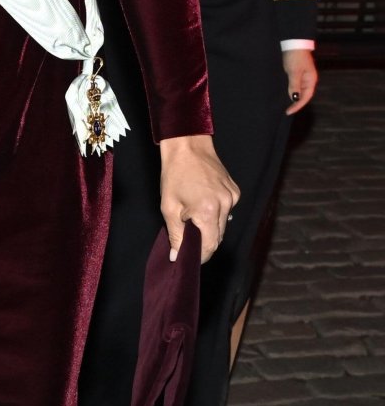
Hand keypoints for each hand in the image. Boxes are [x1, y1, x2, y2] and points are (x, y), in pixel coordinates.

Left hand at [158, 134, 239, 264]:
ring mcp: (232, 197)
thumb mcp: (169, 208)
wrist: (188, 146)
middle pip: (217, 237)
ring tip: (193, 217)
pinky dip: (216, 213)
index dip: (199, 256)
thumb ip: (175, 235)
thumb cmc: (175, 174)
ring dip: (209, 227)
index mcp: (207, 211)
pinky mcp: (235, 191)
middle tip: (187, 240)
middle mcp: (224, 205)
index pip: (209, 245)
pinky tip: (203, 202)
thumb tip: (177, 256)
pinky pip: (227, 211)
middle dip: (203, 243)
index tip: (189, 259)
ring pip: (222, 225)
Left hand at [283, 48, 317, 113]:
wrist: (293, 43)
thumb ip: (294, 85)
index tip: (289, 111)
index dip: (298, 105)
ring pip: (298, 91)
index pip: (305, 97)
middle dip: (295, 103)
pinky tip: (283, 94)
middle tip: (286, 111)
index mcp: (311, 80)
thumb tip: (294, 98)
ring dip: (292, 98)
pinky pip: (294, 85)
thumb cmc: (295, 56)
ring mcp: (303, 77)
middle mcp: (308, 80)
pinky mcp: (296, 74)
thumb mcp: (294, 71)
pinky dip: (290, 91)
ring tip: (284, 105)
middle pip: (303, 96)